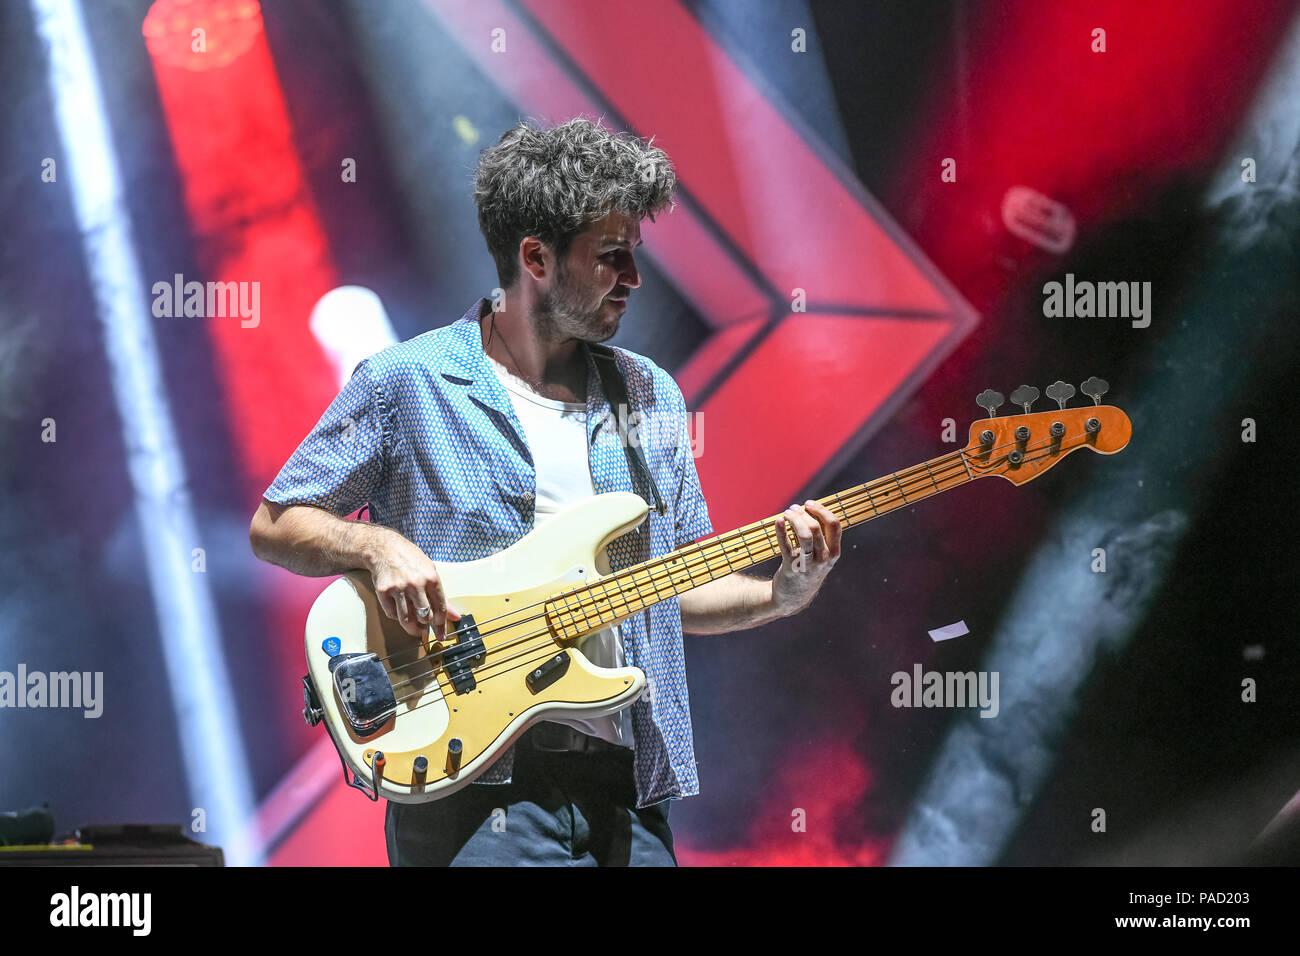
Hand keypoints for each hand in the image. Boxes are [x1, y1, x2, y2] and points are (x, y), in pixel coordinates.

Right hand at [366, 534, 460, 640]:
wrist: (384, 548)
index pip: (440, 608)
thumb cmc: (409, 558)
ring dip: (413, 628)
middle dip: (427, 626)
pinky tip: (401, 612)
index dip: (442, 625)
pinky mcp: (384, 592)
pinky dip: (397, 617)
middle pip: (425, 616)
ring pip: (407, 619)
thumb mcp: (430, 571)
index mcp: (431, 578)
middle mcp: (416, 584)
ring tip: (415, 628)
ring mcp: (399, 588)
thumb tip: (453, 615)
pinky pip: (392, 614)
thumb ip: (441, 596)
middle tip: (426, 628)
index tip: (442, 634)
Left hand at [772, 499, 841, 615]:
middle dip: (803, 513)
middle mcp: (824, 558)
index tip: (808, 504)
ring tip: (786, 514)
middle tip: (792, 509)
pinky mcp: (791, 567)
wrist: (793, 597)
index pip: (834, 525)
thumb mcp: (821, 555)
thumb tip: (810, 509)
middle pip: (816, 527)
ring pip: (805, 535)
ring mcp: (808, 564)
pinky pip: (786, 546)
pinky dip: (781, 531)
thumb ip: (820, 535)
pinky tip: (778, 521)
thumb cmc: (807, 569)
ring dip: (794, 520)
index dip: (822, 510)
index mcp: (834, 552)